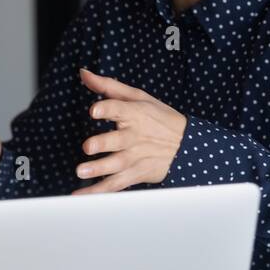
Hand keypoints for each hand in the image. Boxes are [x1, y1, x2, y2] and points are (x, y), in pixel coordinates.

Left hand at [73, 69, 185, 193]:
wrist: (189, 145)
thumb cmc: (159, 117)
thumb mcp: (138, 97)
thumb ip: (108, 86)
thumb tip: (83, 73)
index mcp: (135, 113)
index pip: (120, 108)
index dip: (108, 108)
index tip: (94, 111)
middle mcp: (135, 136)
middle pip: (118, 140)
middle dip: (103, 143)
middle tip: (88, 147)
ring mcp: (136, 156)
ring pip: (117, 164)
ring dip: (99, 169)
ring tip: (81, 172)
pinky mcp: (137, 173)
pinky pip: (116, 184)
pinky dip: (99, 191)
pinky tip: (81, 195)